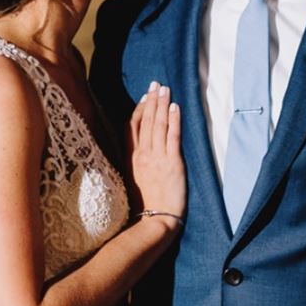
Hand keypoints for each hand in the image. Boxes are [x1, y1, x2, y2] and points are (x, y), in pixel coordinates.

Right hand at [128, 81, 184, 222]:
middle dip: (151, 101)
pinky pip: (172, 136)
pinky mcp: (172, 162)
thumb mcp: (132, 181)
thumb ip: (134, 164)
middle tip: (156, 84)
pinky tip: (175, 107)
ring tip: (165, 89)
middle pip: (145, 121)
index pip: (132, 128)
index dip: (138, 110)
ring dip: (161, 104)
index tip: (143, 98)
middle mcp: (142, 154)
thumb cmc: (145, 206)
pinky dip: (173, 120)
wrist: (154, 221)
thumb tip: (138, 153)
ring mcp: (157, 157)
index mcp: (131, 158)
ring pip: (157, 124)